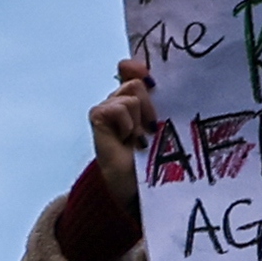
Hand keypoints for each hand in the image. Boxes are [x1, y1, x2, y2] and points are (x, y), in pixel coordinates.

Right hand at [88, 57, 152, 205]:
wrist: (142, 191)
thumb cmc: (157, 162)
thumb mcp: (163, 126)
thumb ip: (157, 99)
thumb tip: (141, 70)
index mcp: (138, 103)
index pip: (133, 72)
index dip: (139, 68)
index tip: (151, 80)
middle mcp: (120, 104)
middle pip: (135, 82)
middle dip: (149, 104)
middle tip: (152, 130)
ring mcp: (107, 112)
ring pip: (128, 93)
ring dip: (139, 118)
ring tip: (139, 141)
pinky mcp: (98, 119)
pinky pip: (114, 107)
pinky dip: (126, 123)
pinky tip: (127, 140)